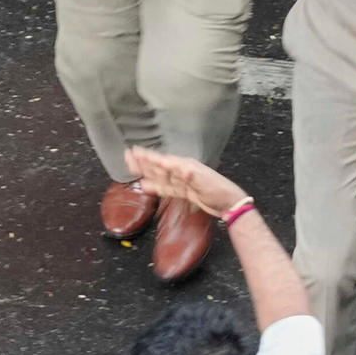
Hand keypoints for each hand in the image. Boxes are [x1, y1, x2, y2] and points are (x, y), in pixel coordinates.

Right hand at [128, 147, 254, 220]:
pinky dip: (155, 186)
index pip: (162, 160)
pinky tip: (146, 186)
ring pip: (159, 176)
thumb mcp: (205, 182)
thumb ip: (191, 176)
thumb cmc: (218, 189)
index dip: (148, 157)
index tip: (135, 151)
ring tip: (132, 168)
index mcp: (185, 165)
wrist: (228, 202)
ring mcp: (182, 181)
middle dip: (142, 161)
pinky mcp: (183, 191)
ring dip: (146, 172)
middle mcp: (181, 171)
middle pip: (158, 166)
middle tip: (127, 156)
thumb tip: (182, 170)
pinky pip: (166, 188)